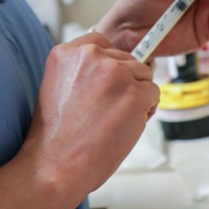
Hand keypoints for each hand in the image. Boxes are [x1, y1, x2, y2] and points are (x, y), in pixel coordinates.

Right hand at [19, 33, 158, 204]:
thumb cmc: (56, 137)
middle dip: (123, 83)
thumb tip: (109, 67)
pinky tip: (124, 126)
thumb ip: (81, 71)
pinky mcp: (134, 93)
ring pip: (143, 75)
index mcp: (66, 53)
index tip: (106, 82)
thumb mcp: (57, 87)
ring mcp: (114, 73)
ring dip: (136, 97)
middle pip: (126, 59)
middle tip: (106, 111)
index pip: (101, 43)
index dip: (109, 65)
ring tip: (113, 120)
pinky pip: (153, 94)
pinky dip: (145, 112)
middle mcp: (91, 56)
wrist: (55, 165)